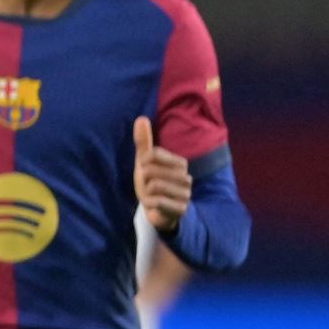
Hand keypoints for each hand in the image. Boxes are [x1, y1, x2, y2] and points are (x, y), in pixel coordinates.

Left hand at [133, 116, 189, 233]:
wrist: (157, 211)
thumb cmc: (151, 183)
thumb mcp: (144, 162)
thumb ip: (143, 142)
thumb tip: (141, 118)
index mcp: (180, 163)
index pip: (152, 154)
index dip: (142, 163)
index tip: (146, 170)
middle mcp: (186, 177)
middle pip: (151, 170)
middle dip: (143, 179)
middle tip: (149, 186)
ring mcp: (186, 194)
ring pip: (154, 185)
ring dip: (146, 192)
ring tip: (151, 195)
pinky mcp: (182, 209)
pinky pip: (158, 201)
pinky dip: (150, 203)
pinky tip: (153, 205)